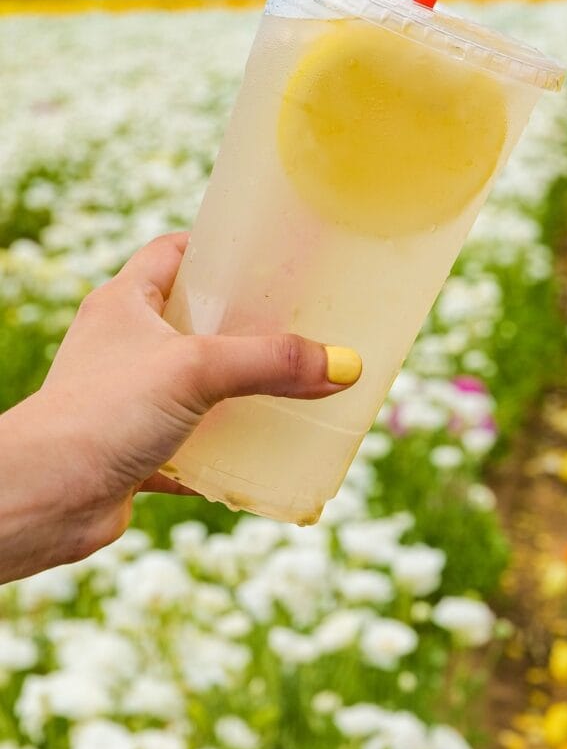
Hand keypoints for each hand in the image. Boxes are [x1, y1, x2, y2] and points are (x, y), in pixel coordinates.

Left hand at [0, 233, 361, 583]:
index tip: (268, 253)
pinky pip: (193, 443)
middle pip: (194, 319)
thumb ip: (271, 362)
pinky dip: (226, 450)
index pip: (173, 252)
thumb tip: (345, 365)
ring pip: (196, 383)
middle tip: (299, 323)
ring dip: (238, 388)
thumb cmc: (99, 414)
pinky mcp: (134, 451)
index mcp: (123, 303)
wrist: (40, 501)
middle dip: (244, 323)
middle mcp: (122, 345)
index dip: (218, 247)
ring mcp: (128, 399)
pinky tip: (264, 455)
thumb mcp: (196, 370)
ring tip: (294, 386)